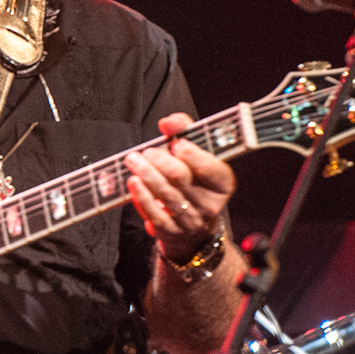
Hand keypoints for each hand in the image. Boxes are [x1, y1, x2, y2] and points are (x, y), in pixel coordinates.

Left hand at [124, 113, 235, 264]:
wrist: (190, 226)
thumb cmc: (193, 183)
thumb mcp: (196, 158)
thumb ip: (185, 134)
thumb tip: (169, 121)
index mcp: (223, 184)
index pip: (212, 169)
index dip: (193, 154)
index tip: (175, 143)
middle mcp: (210, 204)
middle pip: (183, 178)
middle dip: (161, 161)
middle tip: (146, 152)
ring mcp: (190, 220)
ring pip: (166, 194)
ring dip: (146, 174)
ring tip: (133, 160)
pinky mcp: (171, 231)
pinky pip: (154, 213)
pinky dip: (141, 195)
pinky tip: (132, 182)